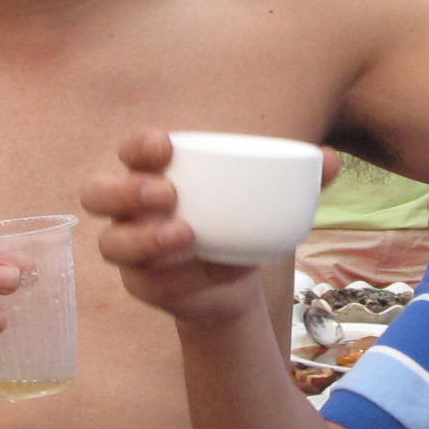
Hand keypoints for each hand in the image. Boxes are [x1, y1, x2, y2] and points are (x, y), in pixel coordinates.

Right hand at [83, 130, 283, 330]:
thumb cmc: (238, 224)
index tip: (166, 145)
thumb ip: (297, 180)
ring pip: (109, 242)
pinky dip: (164, 276)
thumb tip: (330, 161)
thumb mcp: (265, 200)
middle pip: (98, 193)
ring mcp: (128, 248)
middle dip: (126, 190)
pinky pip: (138, 281)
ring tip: (184, 235)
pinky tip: (191, 270)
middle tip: (167, 193)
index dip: (139, 145)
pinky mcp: (139, 284)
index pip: (132, 150)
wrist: (235, 283)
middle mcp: (129, 209)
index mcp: (153, 173)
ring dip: (140, 237)